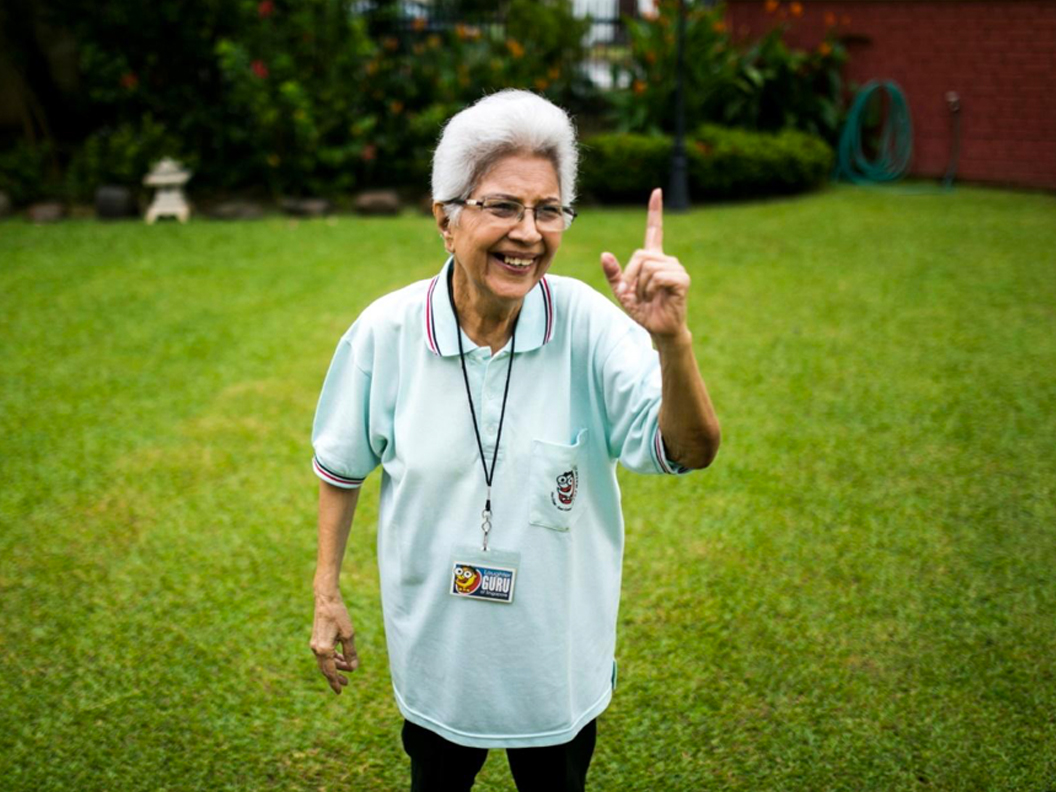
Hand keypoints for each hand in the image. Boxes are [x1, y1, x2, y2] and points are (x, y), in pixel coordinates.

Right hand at [309, 593, 358, 693]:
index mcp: (324, 649)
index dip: (336, 682)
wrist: (326, 600)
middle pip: (326, 669)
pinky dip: (333, 658)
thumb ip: (350, 653)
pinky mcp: (317, 639)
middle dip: (335, 677)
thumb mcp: (349, 634)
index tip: (341, 691)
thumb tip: (353, 668)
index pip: (330, 672)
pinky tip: (342, 658)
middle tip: (346, 684)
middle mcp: (316, 649)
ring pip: (325, 662)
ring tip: (347, 669)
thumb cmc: (339, 615)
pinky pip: (324, 654)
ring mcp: (315, 644)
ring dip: (335, 667)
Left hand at [600, 188, 690, 340]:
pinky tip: (656, 297)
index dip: (654, 211)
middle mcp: (667, 260)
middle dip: (631, 276)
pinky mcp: (682, 279)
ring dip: (641, 286)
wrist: (659, 329)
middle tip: (636, 294)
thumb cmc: (643, 310)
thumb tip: (605, 255)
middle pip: (640, 255)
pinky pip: (657, 276)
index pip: (654, 230)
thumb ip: (613, 274)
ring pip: (648, 266)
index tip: (656, 192)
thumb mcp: (622, 292)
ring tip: (649, 297)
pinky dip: (650, 289)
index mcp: (653, 259)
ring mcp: (676, 268)